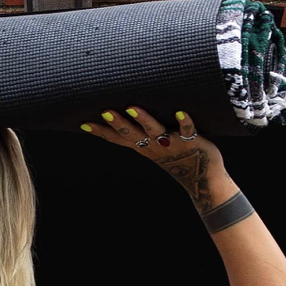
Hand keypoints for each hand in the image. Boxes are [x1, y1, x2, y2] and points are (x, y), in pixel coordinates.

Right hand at [81, 104, 231, 216]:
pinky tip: (181, 112)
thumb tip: (125, 109)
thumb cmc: (176, 155)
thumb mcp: (152, 146)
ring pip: (154, 131)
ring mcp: (171, 143)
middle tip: (104, 111)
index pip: (117, 139)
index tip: (83, 122)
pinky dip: (185, 122)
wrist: (203, 177)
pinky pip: (187, 130)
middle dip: (118, 123)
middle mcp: (154, 145)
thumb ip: (139, 131)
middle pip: (132, 134)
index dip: (101, 132)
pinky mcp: (191, 140)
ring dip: (145, 121)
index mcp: (143, 146)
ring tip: (133, 109)